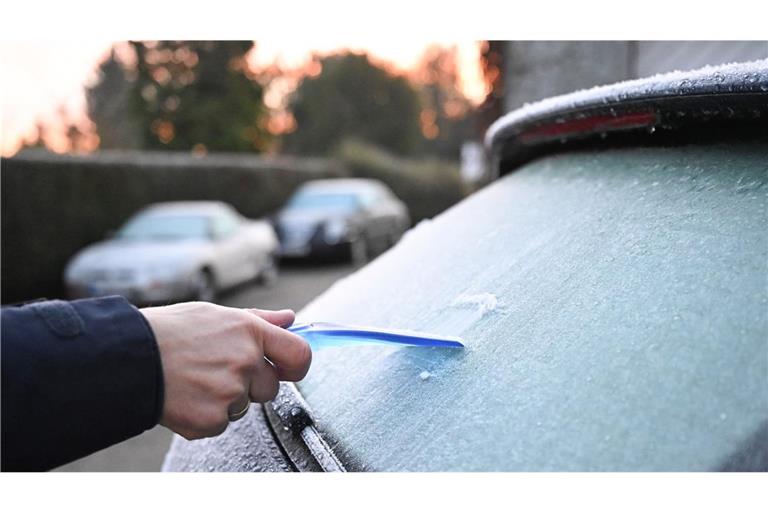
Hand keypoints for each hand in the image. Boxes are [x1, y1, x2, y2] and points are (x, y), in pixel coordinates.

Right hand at [140, 302, 310, 439]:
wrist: (128, 357)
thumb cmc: (169, 332)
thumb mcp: (216, 314)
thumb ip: (258, 320)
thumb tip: (288, 319)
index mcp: (250, 332)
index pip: (300, 354)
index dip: (296, 365)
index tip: (287, 369)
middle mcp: (245, 361)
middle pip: (271, 387)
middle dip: (251, 384)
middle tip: (217, 371)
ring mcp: (230, 392)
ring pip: (244, 406)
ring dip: (226, 399)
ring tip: (195, 379)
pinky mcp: (212, 419)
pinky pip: (222, 423)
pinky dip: (206, 416)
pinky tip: (187, 396)